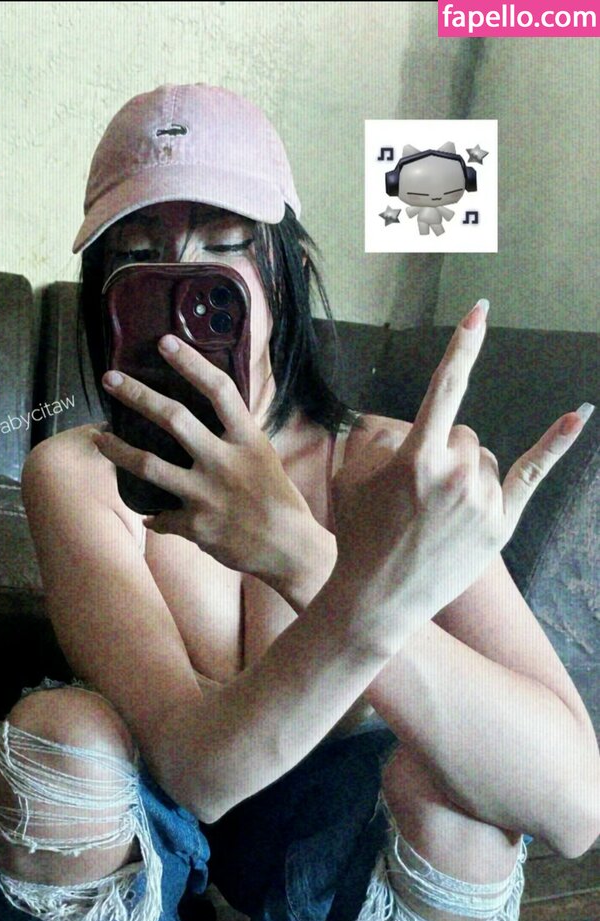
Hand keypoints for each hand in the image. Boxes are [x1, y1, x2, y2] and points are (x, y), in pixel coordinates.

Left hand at [92, 335, 313, 577]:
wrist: (289, 549)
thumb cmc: (281, 501)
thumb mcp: (264, 458)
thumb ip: (236, 439)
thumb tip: (211, 418)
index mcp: (247, 440)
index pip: (219, 390)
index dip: (191, 363)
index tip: (165, 342)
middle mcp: (224, 461)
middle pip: (173, 418)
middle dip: (137, 395)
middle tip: (110, 380)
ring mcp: (207, 493)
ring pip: (150, 465)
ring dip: (118, 451)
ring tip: (98, 439)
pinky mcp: (196, 524)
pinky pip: (162, 517)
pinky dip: (155, 518)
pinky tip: (148, 516)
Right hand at [330, 301, 591, 635]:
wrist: (377, 600)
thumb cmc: (359, 536)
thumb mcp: (352, 479)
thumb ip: (380, 440)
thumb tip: (408, 429)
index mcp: (417, 459)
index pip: (445, 389)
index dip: (463, 348)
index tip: (480, 311)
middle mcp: (457, 476)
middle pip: (465, 437)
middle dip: (444, 454)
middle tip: (418, 497)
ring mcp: (484, 501)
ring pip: (485, 460)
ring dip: (466, 475)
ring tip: (437, 517)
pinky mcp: (502, 524)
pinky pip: (532, 473)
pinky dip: (556, 443)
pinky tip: (577, 415)